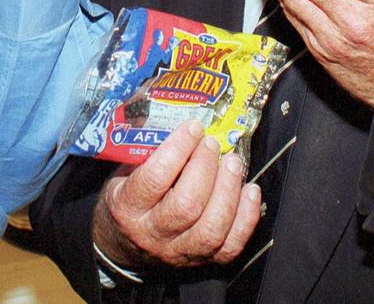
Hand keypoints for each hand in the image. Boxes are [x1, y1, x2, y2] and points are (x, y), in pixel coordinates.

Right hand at [92, 121, 261, 269]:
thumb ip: (146, 148)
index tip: (193, 128)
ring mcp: (179, 252)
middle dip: (206, 168)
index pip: (155, 179)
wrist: (123, 244)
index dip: (178, 149)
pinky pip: (231, 246)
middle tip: (212, 144)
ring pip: (211, 229)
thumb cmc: (127, 197)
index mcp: (128, 207)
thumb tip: (177, 111)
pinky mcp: (202, 261)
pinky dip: (246, 217)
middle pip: (187, 205)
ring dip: (228, 190)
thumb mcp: (124, 170)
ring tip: (233, 162)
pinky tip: (250, 190)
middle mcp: (152, 234)